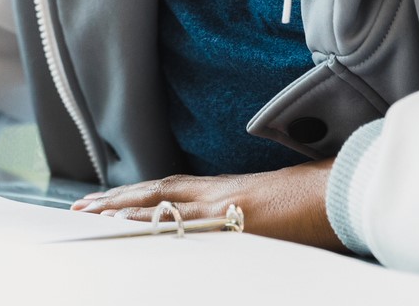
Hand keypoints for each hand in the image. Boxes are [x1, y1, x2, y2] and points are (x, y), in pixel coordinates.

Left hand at [71, 158, 346, 252]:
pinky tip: (131, 226)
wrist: (337, 193)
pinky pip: (182, 220)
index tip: (104, 202)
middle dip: (116, 202)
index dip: (134, 196)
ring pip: (160, 204)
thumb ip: (240, 217)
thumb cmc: (310, 205)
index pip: (167, 190)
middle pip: (154, 193)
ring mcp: (219, 204)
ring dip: (123, 209)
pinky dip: (154, 222)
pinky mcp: (229, 216)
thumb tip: (229, 228)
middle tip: (81, 210)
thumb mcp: (267, 210)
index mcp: (222, 191)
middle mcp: (214, 193)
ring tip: (92, 215)